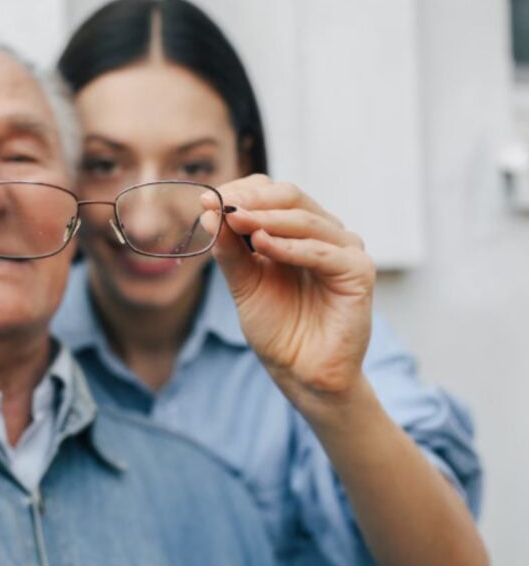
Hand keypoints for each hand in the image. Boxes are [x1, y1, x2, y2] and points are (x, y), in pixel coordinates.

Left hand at [202, 174, 375, 405]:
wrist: (301, 372)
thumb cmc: (278, 329)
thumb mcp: (244, 284)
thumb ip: (230, 251)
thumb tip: (209, 213)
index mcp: (296, 232)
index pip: (272, 194)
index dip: (241, 193)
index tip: (207, 201)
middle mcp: (323, 234)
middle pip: (290, 198)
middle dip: (252, 200)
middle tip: (221, 205)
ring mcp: (344, 250)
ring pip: (306, 220)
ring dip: (267, 218)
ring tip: (236, 220)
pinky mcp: (358, 272)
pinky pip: (324, 252)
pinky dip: (291, 246)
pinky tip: (262, 244)